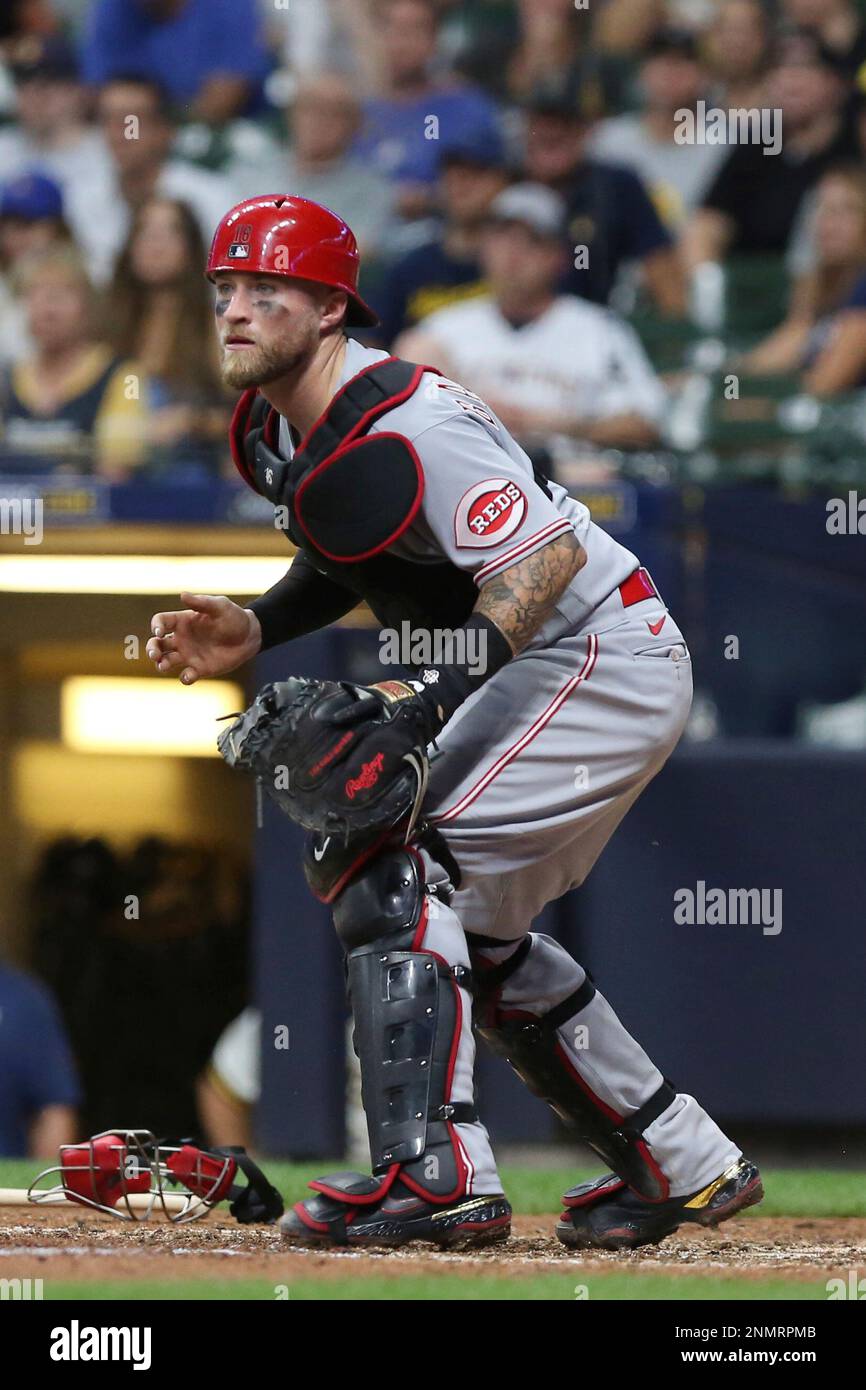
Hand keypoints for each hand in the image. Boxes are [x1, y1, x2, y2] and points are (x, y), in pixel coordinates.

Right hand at [147, 593, 261, 683]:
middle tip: (154, 655)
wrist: (250, 636)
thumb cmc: (233, 617)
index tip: (159, 632)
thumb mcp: (219, 606)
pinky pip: (186, 676)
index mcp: (183, 621)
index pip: (160, 622)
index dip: (156, 626)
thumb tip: (182, 595)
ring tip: (163, 665)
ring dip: (161, 664)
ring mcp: (189, 654)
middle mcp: (181, 638)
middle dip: (151, 649)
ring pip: (166, 661)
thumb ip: (201, 602)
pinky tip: (189, 675)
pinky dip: (184, 678)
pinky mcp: (199, 669)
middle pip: (156, 644)